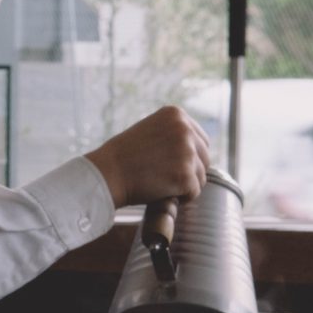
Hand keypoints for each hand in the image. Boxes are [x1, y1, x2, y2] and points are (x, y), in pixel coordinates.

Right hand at [84, 106, 210, 208]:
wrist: (108, 173)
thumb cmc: (123, 156)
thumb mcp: (150, 130)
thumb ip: (173, 134)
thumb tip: (197, 149)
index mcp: (176, 114)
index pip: (200, 139)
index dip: (188, 157)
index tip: (170, 165)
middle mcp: (185, 129)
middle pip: (204, 157)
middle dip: (189, 171)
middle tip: (165, 177)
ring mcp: (187, 152)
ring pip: (201, 176)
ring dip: (185, 184)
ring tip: (161, 184)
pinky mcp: (186, 175)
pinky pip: (194, 192)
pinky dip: (181, 198)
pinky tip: (163, 192)